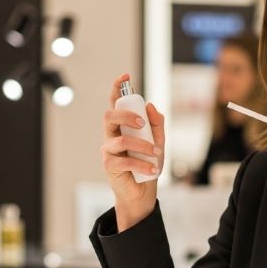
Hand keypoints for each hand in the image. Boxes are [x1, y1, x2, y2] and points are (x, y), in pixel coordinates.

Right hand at [100, 73, 165, 231]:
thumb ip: (156, 124)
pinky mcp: (109, 165)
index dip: (117, 88)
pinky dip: (142, 164)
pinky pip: (125, 160)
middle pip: (109, 116)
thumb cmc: (147, 165)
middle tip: (143, 124)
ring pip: (121, 140)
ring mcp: (108, 150)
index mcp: (122, 126)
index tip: (125, 76)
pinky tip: (152, 170)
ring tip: (156, 155)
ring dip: (143, 147)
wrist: (143, 192)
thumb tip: (150, 105)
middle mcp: (111, 135)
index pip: (116, 103)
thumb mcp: (158, 142)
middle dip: (126, 116)